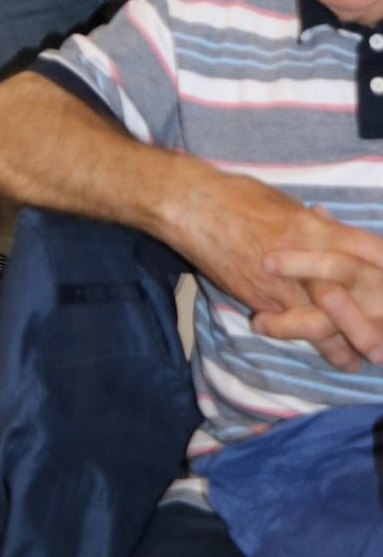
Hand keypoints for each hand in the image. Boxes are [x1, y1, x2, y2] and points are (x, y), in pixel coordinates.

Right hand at [163, 167, 382, 372]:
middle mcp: (302, 261)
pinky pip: (286, 326)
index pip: (363, 252)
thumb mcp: (284, 203)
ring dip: (337, 347)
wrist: (193, 206)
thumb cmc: (236, 195)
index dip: (382, 266)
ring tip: (351, 361)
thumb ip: (312, 224)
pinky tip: (310, 348)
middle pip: (345, 301)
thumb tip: (329, 228)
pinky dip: (300, 339)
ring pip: (318, 325)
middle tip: (378, 345)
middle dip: (365, 325)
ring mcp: (279, 284)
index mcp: (312, 229)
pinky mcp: (257, 299)